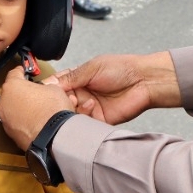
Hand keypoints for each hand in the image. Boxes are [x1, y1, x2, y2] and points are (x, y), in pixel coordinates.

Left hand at [0, 67, 74, 149]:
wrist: (53, 137)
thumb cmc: (53, 107)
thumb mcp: (54, 88)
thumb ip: (42, 87)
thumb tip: (41, 91)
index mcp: (12, 86)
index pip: (14, 73)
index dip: (22, 70)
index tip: (26, 71)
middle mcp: (3, 102)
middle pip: (11, 93)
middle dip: (21, 92)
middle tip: (34, 93)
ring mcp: (4, 120)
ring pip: (12, 109)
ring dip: (21, 108)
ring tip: (36, 110)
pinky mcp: (10, 135)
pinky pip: (16, 123)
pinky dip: (23, 121)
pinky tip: (35, 123)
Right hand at [53, 52, 178, 125]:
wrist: (144, 81)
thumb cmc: (121, 69)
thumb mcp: (92, 68)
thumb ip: (71, 77)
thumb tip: (50, 83)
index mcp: (78, 79)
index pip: (57, 86)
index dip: (51, 89)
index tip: (49, 90)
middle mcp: (82, 94)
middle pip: (61, 102)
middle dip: (60, 101)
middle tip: (66, 96)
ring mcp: (89, 108)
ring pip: (70, 115)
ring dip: (71, 109)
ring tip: (78, 101)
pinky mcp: (98, 121)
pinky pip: (84, 124)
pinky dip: (83, 118)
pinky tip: (89, 107)